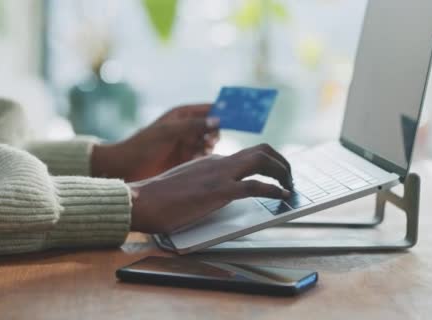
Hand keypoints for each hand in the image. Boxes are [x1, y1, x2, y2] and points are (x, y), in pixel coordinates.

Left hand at [91, 104, 219, 180]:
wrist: (125, 167)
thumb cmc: (142, 145)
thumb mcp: (168, 132)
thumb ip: (192, 125)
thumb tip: (217, 120)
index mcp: (183, 115)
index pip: (210, 108)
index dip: (224, 111)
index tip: (239, 116)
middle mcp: (188, 128)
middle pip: (214, 127)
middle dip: (215, 133)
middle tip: (209, 142)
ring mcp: (188, 144)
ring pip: (210, 144)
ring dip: (209, 148)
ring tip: (198, 153)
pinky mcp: (186, 160)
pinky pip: (203, 158)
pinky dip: (204, 159)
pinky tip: (197, 162)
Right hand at [128, 144, 293, 233]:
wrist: (142, 200)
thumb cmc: (158, 197)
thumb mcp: (186, 184)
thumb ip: (202, 183)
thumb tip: (211, 194)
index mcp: (211, 161)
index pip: (246, 154)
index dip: (265, 161)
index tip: (275, 172)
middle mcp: (219, 162)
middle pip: (261, 150)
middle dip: (281, 161)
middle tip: (289, 177)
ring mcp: (219, 174)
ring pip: (262, 160)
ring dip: (282, 171)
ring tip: (289, 185)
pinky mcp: (219, 191)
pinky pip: (254, 185)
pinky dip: (273, 189)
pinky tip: (281, 196)